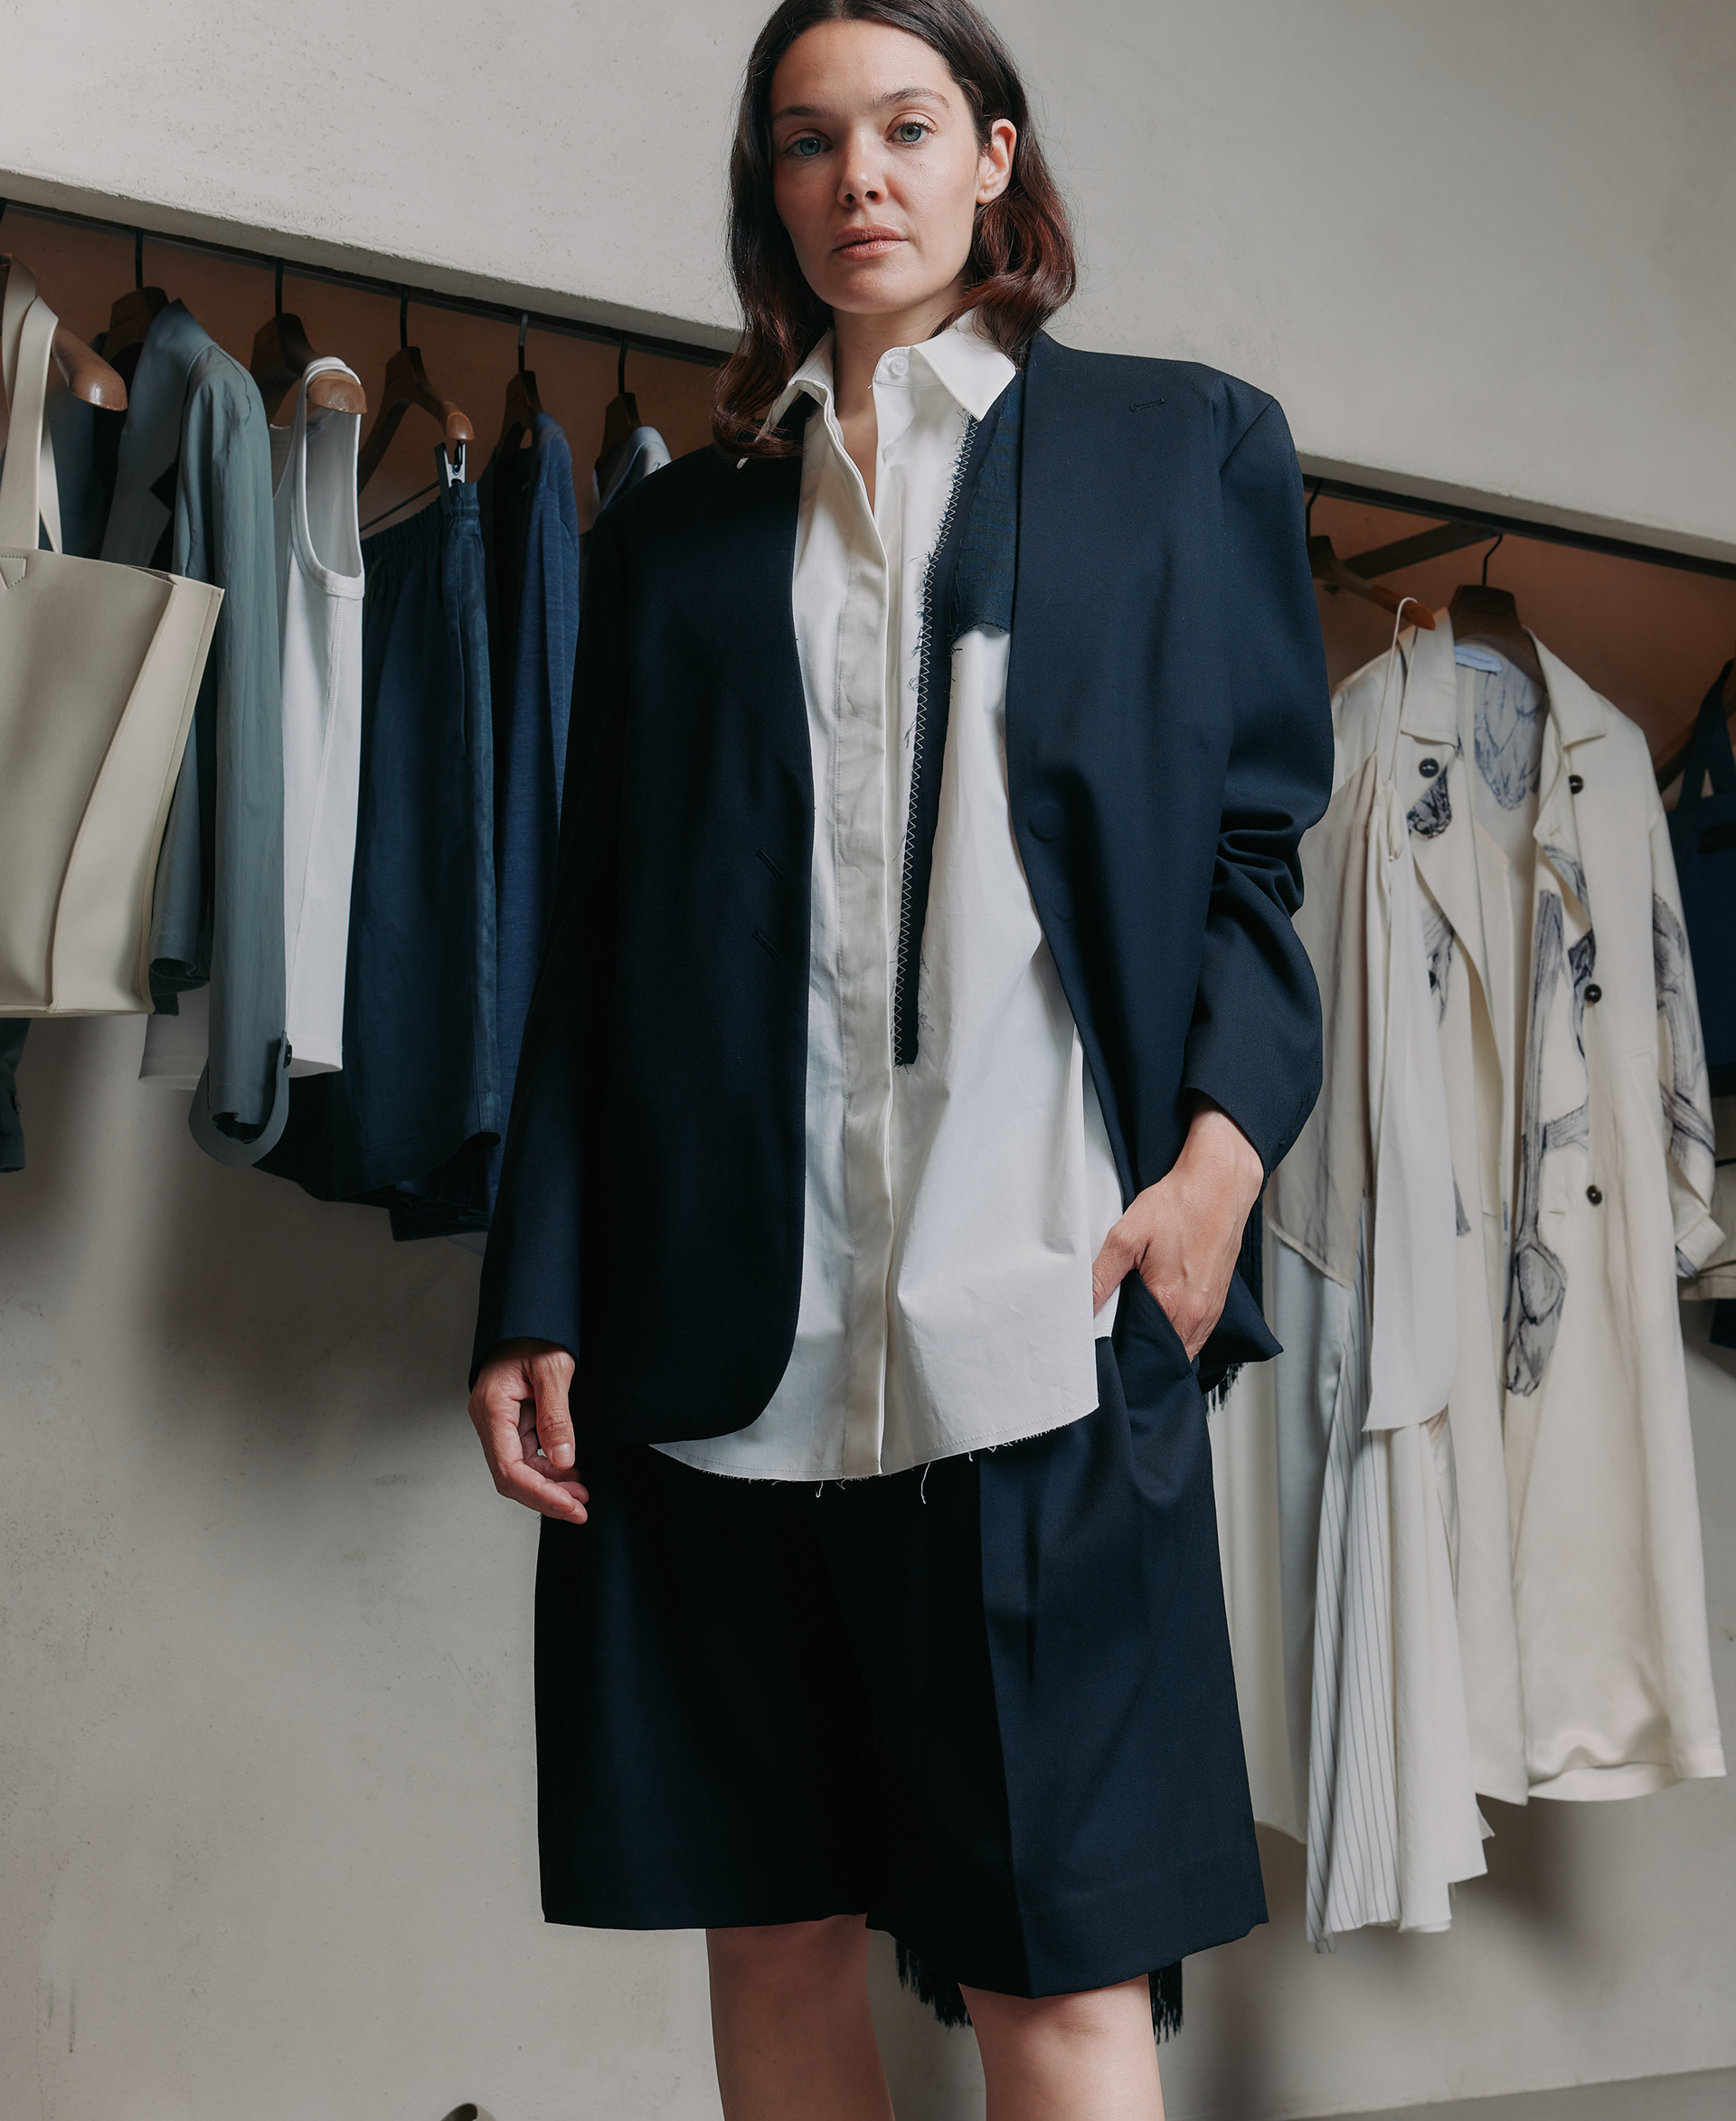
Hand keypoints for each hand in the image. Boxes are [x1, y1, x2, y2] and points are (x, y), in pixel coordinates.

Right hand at [467, 1337, 589, 1522]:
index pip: (509, 1468)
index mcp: (492, 1409)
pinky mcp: (510, 1421)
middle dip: (546, 1497)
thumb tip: (563, 1460)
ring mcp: (497, 1422)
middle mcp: (488, 1420)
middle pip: (511, 1476)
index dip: (540, 1493)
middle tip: (580, 1510)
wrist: (527, 1316)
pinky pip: (525, 1454)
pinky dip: (547, 1469)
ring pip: (518, 1469)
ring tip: (581, 1495)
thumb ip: (557, 1416)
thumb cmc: (535, 1334)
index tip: (570, 1507)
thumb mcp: (553, 1369)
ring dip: (549, 1486)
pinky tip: (570, 1474)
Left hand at [1090, 1104, 1263, 1360]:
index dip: (1119, 1354)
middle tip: (1116, 1343)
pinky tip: (1160, 1320)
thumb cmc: (1179, 1204)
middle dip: (1138, 1355)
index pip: (1139, 1352)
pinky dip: (1176, 1336)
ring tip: (1136, 1332)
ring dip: (1159, 1347)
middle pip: (1161, 1356)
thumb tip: (1082, 1308)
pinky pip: (1195, 1337)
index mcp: (1170, 1302)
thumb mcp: (1128, 1234)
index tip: (1103, 1349)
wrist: (1219, 1184)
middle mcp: (1195, 1314)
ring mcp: (1210, 1312)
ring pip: (1180, 1349)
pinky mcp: (1218, 1304)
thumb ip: (1102, 1276)